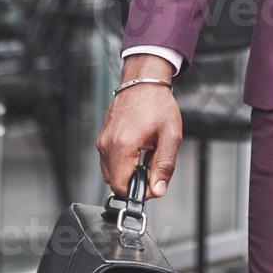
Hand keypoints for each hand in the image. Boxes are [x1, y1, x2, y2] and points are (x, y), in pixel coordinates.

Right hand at [95, 54, 181, 197]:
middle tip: (152, 167)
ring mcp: (102, 140)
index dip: (138, 192)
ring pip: (110, 171)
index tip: (152, 184)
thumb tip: (158, 190)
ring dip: (127, 171)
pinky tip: (137, 149)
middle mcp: (107, 144)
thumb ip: (164, 166)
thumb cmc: (156, 102)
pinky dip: (122, 161)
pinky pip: (109, 159)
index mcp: (123, 145)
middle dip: (133, 181)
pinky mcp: (103, 136)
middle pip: (114, 181)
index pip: (121, 187)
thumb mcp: (170, 136)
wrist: (144, 80)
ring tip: (145, 154)